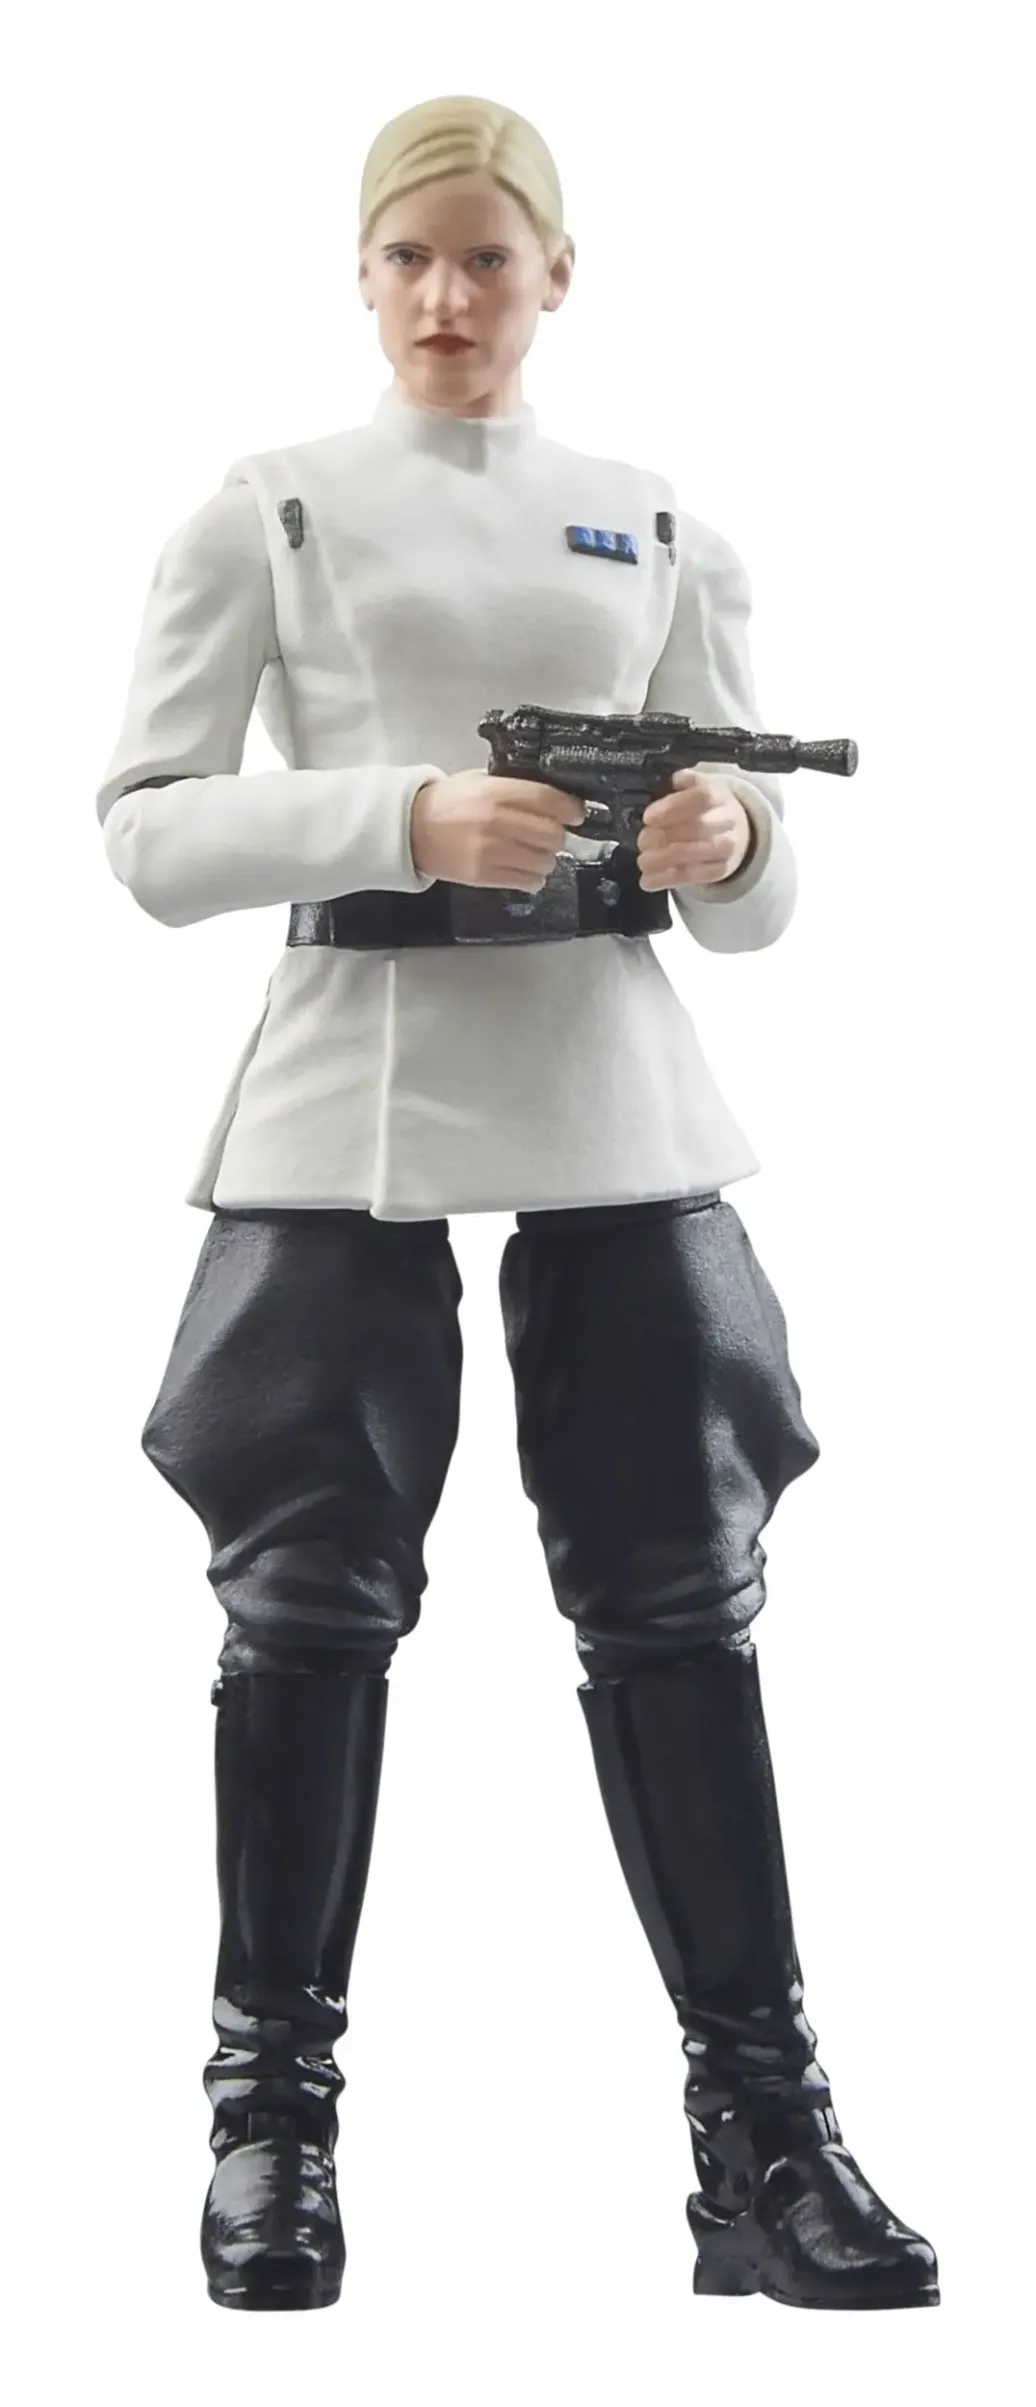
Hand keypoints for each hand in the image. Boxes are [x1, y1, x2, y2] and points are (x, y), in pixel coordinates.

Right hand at [411, 771, 583, 889]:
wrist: (410, 830)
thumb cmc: (447, 803)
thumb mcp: (479, 781)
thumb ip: (514, 787)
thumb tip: (553, 798)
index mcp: (495, 793)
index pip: (547, 800)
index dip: (570, 809)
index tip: (577, 814)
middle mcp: (496, 822)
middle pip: (552, 834)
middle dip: (559, 835)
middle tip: (552, 834)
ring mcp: (490, 852)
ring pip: (544, 860)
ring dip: (547, 858)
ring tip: (536, 853)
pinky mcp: (484, 876)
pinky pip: (528, 881)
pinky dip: (534, 878)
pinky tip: (526, 870)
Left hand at [637, 769, 751, 888]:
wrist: (736, 830)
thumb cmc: (705, 808)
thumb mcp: (698, 787)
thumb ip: (685, 783)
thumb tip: (677, 781)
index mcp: (720, 794)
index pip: (701, 798)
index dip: (673, 807)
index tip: (648, 817)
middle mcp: (728, 820)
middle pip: (697, 828)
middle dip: (664, 836)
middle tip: (642, 842)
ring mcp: (728, 847)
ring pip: (694, 854)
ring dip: (662, 860)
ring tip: (642, 861)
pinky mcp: (722, 869)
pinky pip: (693, 876)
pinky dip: (666, 879)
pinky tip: (647, 881)